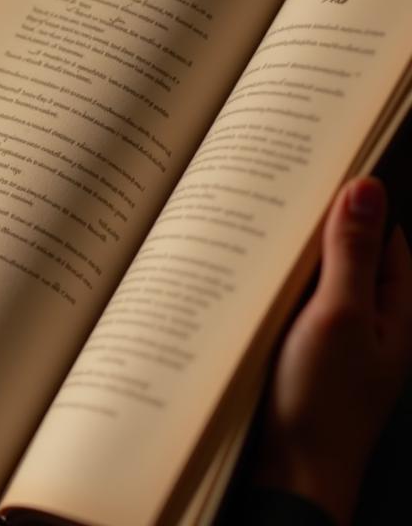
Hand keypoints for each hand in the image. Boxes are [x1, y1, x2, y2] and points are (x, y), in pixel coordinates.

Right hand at [252, 177, 411, 524]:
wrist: (291, 474)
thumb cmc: (323, 402)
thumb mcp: (339, 315)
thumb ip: (351, 252)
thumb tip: (365, 188)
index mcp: (394, 310)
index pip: (386, 237)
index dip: (359, 201)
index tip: (322, 168)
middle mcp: (370, 322)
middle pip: (350, 254)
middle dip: (318, 224)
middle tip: (278, 189)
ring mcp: (337, 340)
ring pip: (319, 278)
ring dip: (293, 255)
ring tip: (256, 226)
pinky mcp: (304, 354)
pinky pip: (295, 304)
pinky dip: (277, 284)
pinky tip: (249, 276)